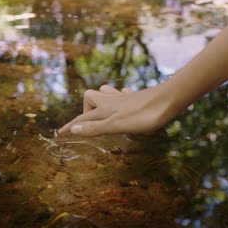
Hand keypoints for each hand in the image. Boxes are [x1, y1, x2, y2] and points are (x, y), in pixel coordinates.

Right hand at [58, 84, 177, 136]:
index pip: (82, 119)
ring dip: (102, 101)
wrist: (168, 100)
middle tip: (92, 123)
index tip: (59, 134)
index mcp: (104, 109)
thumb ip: (95, 129)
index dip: (70, 127)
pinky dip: (120, 99)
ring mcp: (124, 98)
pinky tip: (125, 102)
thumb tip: (73, 130)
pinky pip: (123, 95)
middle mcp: (111, 101)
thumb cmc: (143, 115)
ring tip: (104, 112)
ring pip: (106, 93)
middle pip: (91, 98)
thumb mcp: (117, 126)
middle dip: (87, 109)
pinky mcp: (136, 97)